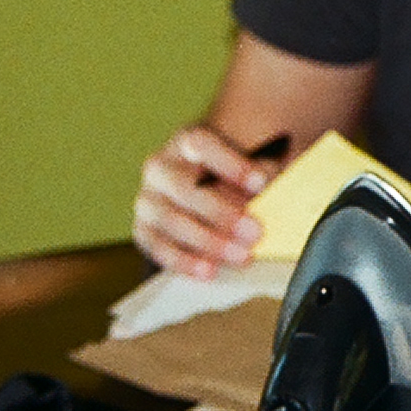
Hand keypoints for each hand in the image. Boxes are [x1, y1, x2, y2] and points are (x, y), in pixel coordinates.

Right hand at [133, 125, 279, 278]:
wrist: (201, 194)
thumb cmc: (230, 177)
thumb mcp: (249, 165)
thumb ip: (260, 170)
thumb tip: (267, 187)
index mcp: (185, 141)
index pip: (200, 143)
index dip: (230, 164)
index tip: (260, 183)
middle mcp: (160, 167)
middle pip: (183, 187)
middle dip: (221, 212)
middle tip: (254, 231)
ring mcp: (147, 199)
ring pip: (170, 220)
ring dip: (208, 241)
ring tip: (241, 255)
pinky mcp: (144, 230)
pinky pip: (158, 247)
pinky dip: (184, 261)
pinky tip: (209, 269)